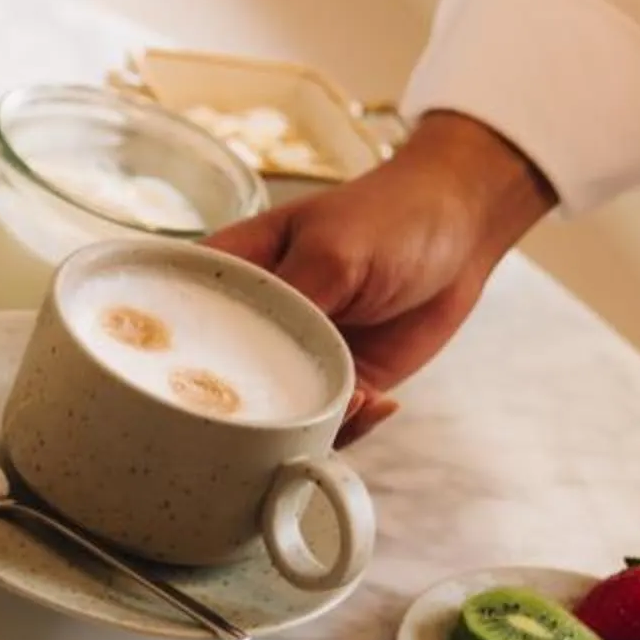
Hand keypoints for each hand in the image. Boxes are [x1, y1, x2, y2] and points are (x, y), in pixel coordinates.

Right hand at [210, 112, 555, 442]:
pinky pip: (329, 422)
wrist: (462, 228)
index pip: (180, 323)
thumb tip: (254, 360)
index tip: (195, 397)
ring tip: (353, 400)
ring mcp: (298, 355)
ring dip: (310, 424)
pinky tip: (379, 402)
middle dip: (251, 413)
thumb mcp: (332, 251)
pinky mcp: (341, 381)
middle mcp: (255, 321)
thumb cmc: (390, 214)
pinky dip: (351, 425)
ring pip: (276, 415)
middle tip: (288, 416)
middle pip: (222, 383)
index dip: (176, 364)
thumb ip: (290, 301)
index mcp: (233, 274)